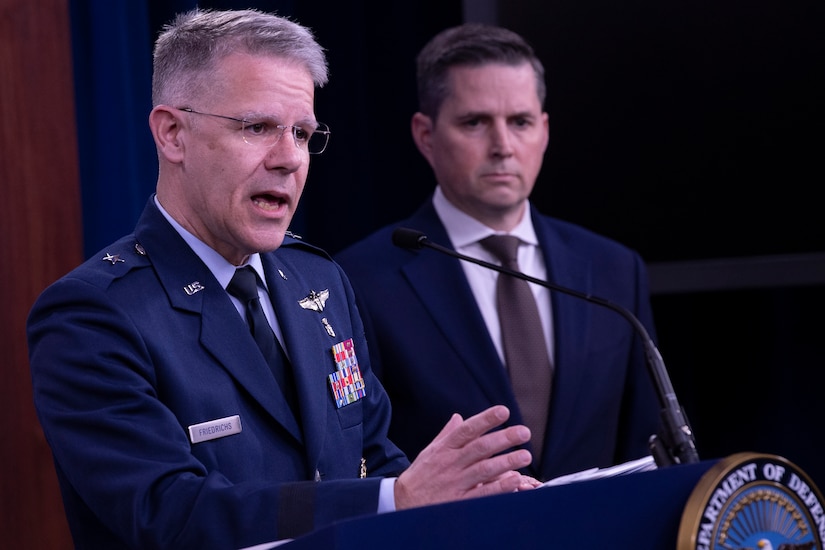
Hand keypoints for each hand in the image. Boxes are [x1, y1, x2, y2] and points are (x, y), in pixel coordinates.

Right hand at [393, 405, 532, 509]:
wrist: (402, 504)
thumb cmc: (420, 475)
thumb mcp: (429, 452)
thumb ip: (447, 435)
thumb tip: (459, 417)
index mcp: (445, 449)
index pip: (467, 430)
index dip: (485, 419)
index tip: (503, 411)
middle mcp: (450, 463)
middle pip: (480, 448)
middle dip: (503, 438)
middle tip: (524, 432)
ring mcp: (455, 483)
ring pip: (484, 469)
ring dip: (506, 462)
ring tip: (525, 455)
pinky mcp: (459, 502)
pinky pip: (482, 494)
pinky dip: (499, 487)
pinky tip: (514, 479)